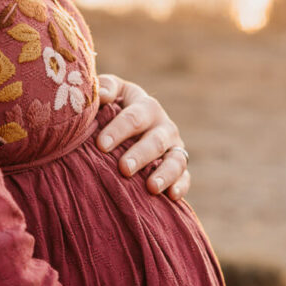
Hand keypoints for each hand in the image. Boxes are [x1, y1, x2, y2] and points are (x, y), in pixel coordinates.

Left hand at [95, 74, 190, 200]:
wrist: (128, 126)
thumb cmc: (112, 108)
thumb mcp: (110, 92)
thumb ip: (104, 88)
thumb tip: (101, 95)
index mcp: (145, 105)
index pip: (134, 117)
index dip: (118, 130)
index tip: (101, 145)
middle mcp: (163, 126)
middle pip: (155, 140)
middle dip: (140, 155)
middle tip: (124, 168)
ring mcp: (174, 147)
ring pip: (175, 160)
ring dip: (164, 174)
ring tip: (151, 188)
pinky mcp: (180, 168)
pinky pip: (185, 177)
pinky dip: (181, 186)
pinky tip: (171, 196)